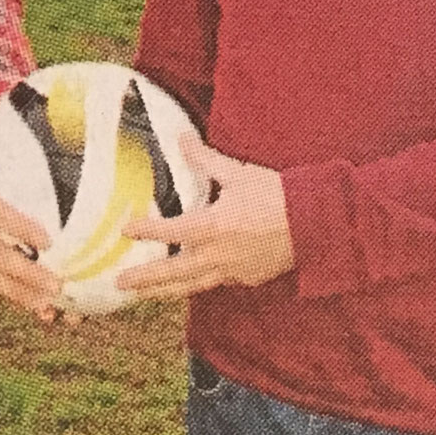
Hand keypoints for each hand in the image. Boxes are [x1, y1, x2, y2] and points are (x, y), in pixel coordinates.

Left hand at [114, 135, 293, 302]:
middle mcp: (217, 254)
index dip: (145, 230)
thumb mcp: (238, 174)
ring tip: (144, 295)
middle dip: (144, 279)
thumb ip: (205, 160)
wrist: (315, 224)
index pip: (169, 231)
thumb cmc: (277, 195)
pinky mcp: (246, 279)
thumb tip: (182, 138)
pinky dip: (196, 286)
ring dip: (164, 291)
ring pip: (190, 286)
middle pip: (172, 272)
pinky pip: (214, 284)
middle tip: (119, 284)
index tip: (125, 230)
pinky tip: (187, 285)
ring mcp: (231, 271)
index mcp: (212, 226)